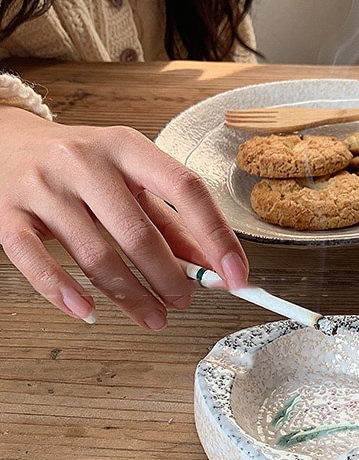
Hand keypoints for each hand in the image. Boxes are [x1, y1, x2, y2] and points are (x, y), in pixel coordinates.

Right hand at [0, 106, 248, 327]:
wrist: (4, 143)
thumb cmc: (81, 166)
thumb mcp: (132, 181)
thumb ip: (172, 221)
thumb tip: (212, 264)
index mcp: (127, 147)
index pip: (185, 188)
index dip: (216, 235)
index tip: (235, 273)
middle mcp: (85, 162)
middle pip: (138, 232)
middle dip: (169, 277)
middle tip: (185, 301)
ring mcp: (43, 187)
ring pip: (95, 255)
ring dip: (131, 296)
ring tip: (153, 315)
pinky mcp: (8, 213)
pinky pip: (36, 261)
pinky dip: (64, 293)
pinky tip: (88, 311)